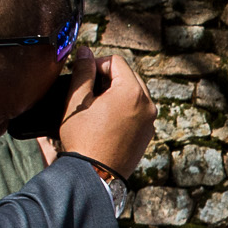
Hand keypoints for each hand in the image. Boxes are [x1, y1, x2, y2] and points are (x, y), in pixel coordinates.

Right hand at [55, 48, 154, 177]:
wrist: (95, 175)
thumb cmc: (83, 139)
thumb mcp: (77, 101)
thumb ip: (83, 72)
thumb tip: (85, 52)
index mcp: (132, 92)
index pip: (116, 61)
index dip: (97, 64)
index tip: (84, 77)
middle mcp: (148, 104)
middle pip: (129, 75)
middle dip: (109, 78)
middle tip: (90, 91)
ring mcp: (151, 121)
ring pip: (135, 93)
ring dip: (117, 93)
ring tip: (97, 106)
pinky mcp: (148, 134)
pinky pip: (138, 111)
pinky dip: (125, 108)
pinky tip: (107, 120)